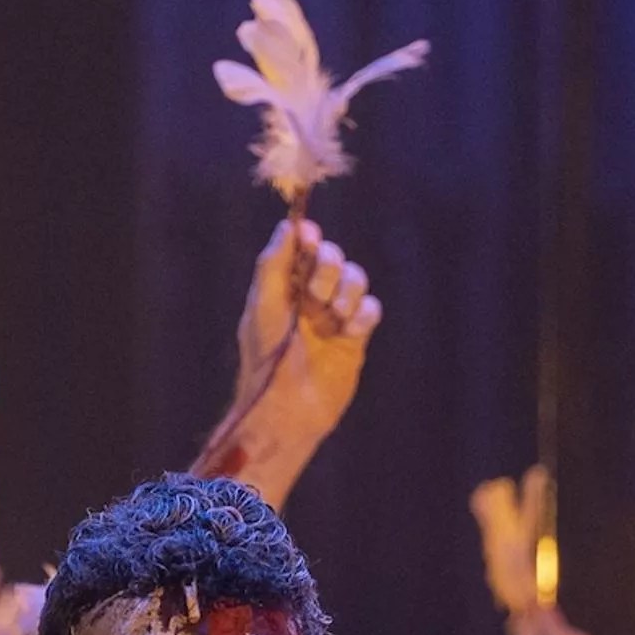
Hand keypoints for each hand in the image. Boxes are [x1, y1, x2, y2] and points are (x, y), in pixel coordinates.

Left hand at [229, 219, 381, 462]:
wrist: (287, 408)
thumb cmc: (266, 358)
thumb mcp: (263, 306)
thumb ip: (273, 264)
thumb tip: (289, 226)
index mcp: (283, 289)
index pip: (303, 250)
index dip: (308, 239)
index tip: (309, 236)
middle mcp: (309, 300)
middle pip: (333, 259)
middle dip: (328, 268)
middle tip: (316, 292)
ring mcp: (334, 318)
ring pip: (356, 281)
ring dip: (348, 290)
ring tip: (336, 315)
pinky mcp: (355, 339)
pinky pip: (371, 309)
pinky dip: (364, 313)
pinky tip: (350, 329)